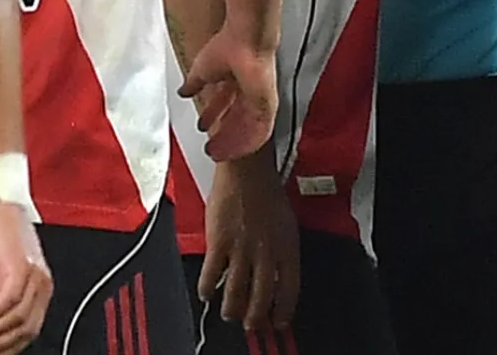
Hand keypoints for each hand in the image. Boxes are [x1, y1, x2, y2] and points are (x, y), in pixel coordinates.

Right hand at [0, 199, 52, 354]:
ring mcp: (34, 274)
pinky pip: (9, 299)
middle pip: (27, 328)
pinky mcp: (21, 265)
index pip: (31, 329)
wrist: (1, 207)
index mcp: (41, 289)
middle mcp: (42, 283)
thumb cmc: (2, 239)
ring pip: (18, 318)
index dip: (10, 346)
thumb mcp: (1, 277)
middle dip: (0, 345)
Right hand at [180, 29, 277, 161]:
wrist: (246, 41)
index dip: (212, 115)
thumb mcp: (202, 70)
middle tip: (210, 147)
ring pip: (247, 128)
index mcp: (234, 79)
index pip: (224, 102)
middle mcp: (248, 90)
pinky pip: (260, 132)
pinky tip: (235, 151)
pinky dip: (247, 143)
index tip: (203, 127)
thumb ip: (194, 83)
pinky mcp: (267, 106)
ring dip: (232, 142)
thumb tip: (184, 91)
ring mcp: (259, 99)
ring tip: (217, 152)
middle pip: (236, 119)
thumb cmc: (228, 46)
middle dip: (222, 135)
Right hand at [199, 151, 299, 331]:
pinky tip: (206, 292)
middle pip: (261, 298)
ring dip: (232, 309)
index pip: (289, 291)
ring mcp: (242, 250)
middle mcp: (266, 253)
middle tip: (251, 324)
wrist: (247, 170)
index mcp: (287, 248)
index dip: (284, 311)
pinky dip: (207, 288)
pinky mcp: (219, 244)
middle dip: (255, 318)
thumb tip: (278, 276)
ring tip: (229, 313)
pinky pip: (211, 276)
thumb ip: (282, 252)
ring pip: (235, 293)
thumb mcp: (286, 225)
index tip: (279, 321)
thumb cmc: (266, 191)